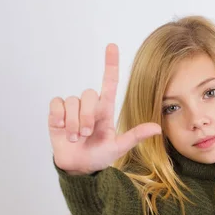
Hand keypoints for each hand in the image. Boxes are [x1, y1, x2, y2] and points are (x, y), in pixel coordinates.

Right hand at [48, 43, 161, 174]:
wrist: (78, 167)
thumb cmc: (99, 156)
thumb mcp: (118, 147)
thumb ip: (135, 136)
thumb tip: (157, 128)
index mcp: (105, 110)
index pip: (109, 82)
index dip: (110, 64)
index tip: (112, 46)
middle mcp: (89, 106)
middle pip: (88, 94)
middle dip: (87, 116)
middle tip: (87, 134)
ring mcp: (73, 109)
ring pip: (72, 101)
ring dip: (73, 122)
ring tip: (75, 137)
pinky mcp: (57, 113)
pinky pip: (56, 104)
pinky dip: (59, 117)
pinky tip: (61, 128)